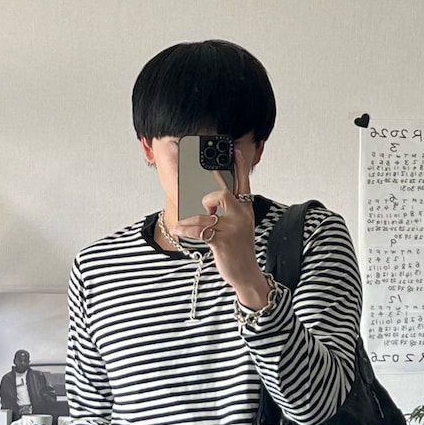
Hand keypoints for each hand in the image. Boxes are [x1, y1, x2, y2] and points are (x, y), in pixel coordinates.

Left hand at [173, 148, 269, 306]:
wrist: (246, 273)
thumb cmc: (239, 249)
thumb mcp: (240, 225)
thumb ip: (230, 209)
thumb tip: (209, 198)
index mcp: (245, 208)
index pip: (243, 182)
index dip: (239, 166)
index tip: (235, 151)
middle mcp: (241, 215)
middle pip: (221, 194)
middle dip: (207, 198)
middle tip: (203, 206)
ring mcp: (232, 228)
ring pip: (204, 215)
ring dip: (189, 221)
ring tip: (181, 225)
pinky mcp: (222, 241)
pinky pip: (198, 230)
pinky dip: (185, 230)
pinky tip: (178, 231)